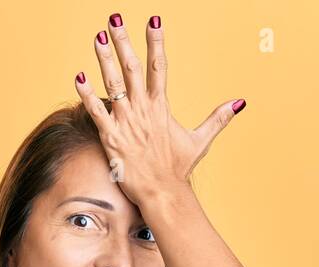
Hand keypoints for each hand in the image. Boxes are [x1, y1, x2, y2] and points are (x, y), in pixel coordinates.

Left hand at [73, 14, 244, 207]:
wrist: (162, 194)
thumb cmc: (178, 170)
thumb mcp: (200, 141)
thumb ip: (218, 118)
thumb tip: (239, 102)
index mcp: (161, 107)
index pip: (158, 66)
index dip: (156, 42)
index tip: (154, 19)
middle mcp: (143, 110)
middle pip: (132, 68)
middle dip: (123, 42)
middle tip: (114, 19)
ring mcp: (126, 123)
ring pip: (114, 84)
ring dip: (104, 59)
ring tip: (97, 37)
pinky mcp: (111, 138)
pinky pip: (97, 112)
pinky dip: (88, 94)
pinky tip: (79, 77)